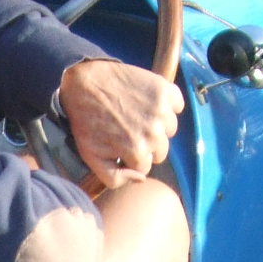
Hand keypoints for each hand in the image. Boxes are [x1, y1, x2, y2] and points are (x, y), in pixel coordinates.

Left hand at [56, 58, 181, 190]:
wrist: (85, 82)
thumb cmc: (86, 121)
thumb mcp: (91, 158)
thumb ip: (115, 179)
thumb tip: (141, 178)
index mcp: (137, 151)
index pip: (145, 166)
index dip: (130, 158)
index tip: (120, 146)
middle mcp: (153, 132)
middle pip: (160, 151)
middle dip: (145, 145)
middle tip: (127, 130)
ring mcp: (161, 110)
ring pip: (170, 130)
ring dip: (156, 126)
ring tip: (136, 116)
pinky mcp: (164, 90)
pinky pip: (177, 105)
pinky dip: (168, 105)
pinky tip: (149, 103)